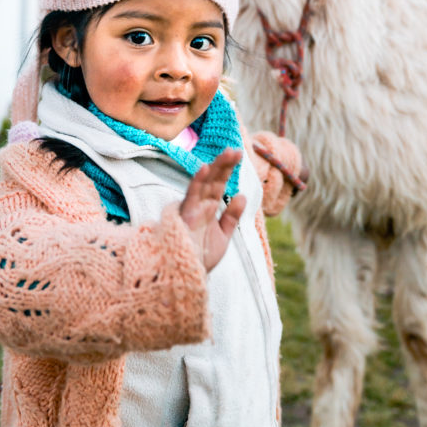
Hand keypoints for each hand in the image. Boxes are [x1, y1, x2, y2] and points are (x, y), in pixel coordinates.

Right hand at [179, 148, 245, 271]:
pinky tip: (205, 168)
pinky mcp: (185, 215)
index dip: (228, 169)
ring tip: (227, 153)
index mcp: (208, 208)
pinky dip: (198, 181)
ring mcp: (193, 208)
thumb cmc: (201, 257)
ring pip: (204, 183)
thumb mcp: (223, 236)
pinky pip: (191, 195)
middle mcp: (200, 205)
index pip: (219, 184)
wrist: (187, 276)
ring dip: (215, 167)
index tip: (238, 154)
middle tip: (235, 149)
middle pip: (214, 180)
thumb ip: (231, 217)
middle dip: (224, 164)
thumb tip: (242, 195)